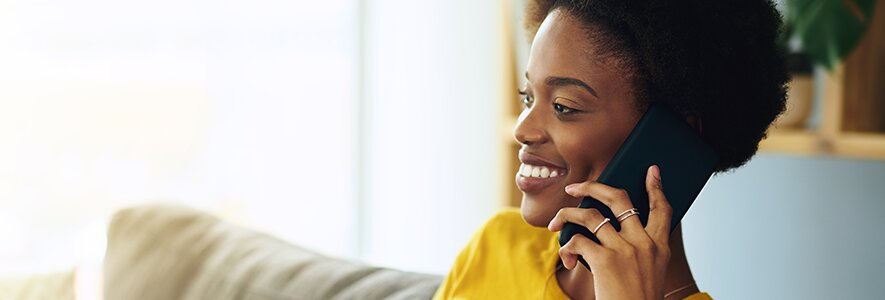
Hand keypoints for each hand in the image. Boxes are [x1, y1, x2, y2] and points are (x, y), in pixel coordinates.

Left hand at [548, 165, 671, 299]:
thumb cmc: (637, 299)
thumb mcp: (650, 272)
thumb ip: (640, 249)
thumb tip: (611, 228)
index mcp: (659, 247)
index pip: (661, 210)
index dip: (656, 188)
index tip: (652, 170)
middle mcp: (643, 244)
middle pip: (618, 199)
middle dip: (593, 186)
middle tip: (575, 187)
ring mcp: (624, 250)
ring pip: (588, 215)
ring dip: (566, 216)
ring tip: (555, 223)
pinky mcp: (604, 261)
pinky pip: (577, 241)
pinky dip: (566, 248)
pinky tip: (569, 259)